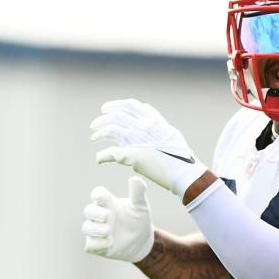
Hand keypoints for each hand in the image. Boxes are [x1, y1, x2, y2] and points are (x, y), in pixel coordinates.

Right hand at [82, 177, 154, 262]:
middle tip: (107, 216)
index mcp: (108, 203)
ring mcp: (97, 231)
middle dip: (95, 212)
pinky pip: (90, 245)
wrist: (143, 241)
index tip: (101, 196)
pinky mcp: (98, 246)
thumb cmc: (139, 220)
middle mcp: (100, 216)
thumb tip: (135, 178)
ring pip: (86, 228)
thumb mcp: (141, 206)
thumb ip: (138, 193)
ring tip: (108, 231)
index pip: (97, 194)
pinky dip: (98, 244)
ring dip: (95, 229)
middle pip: (88, 211)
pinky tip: (110, 243)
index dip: (97, 194)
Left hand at [90, 98, 207, 197]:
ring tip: (94, 137)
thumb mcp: (170, 131)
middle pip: (116, 116)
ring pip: (111, 130)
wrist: (184, 173)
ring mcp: (137, 141)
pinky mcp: (132, 156)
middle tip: (94, 125)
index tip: (106, 109)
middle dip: (102, 119)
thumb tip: (146, 107)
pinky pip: (110, 153)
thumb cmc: (181, 155)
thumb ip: (157, 119)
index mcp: (153, 120)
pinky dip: (102, 156)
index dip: (115, 105)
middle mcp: (144, 127)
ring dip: (99, 133)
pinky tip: (99, 158)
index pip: (129, 105)